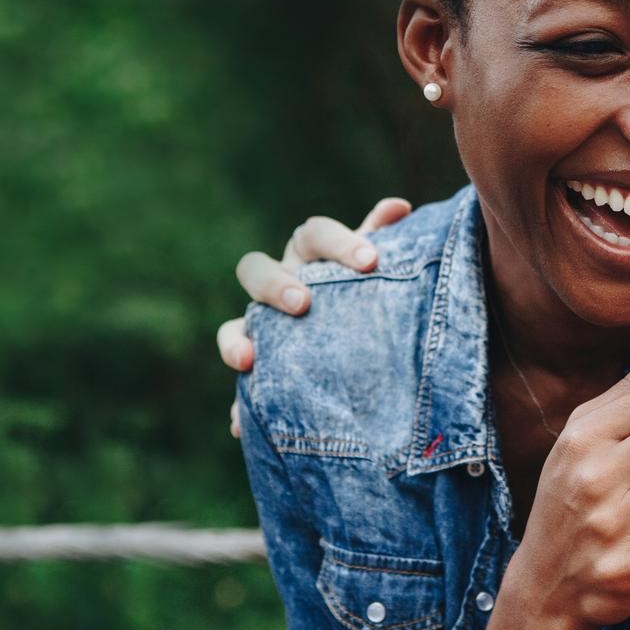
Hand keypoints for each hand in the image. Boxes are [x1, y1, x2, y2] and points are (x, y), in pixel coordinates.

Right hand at [218, 197, 410, 435]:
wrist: (364, 351)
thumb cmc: (368, 297)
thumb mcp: (378, 273)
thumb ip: (382, 239)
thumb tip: (399, 205)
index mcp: (309, 254)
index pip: (312, 235)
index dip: (337, 242)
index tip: (369, 261)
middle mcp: (277, 286)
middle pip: (255, 269)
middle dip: (275, 284)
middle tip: (302, 304)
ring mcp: (260, 327)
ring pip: (230, 326)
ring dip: (234, 340)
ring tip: (247, 360)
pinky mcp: (258, 371)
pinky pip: (239, 389)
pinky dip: (238, 407)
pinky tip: (239, 424)